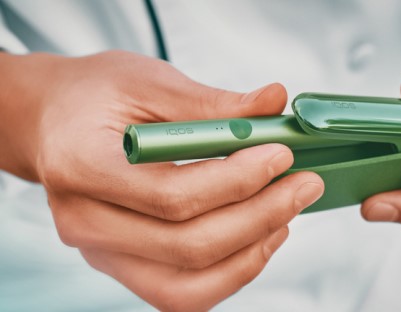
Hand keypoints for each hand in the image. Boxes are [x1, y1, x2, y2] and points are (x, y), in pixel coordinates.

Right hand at [0, 51, 323, 310]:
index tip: (282, 155)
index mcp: (82, 166)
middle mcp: (86, 222)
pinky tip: (260, 237)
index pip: (173, 195)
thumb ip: (213, 102)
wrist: (55, 122)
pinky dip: (230, 272)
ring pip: (188, 286)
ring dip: (251, 253)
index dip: (238, 180)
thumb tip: (276, 103)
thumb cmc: (96, 96)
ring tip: (287, 214)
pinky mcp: (123, 265)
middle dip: (261, 216)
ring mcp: (102, 252)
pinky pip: (182, 293)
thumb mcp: (149, 81)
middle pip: (188, 246)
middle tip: (305, 184)